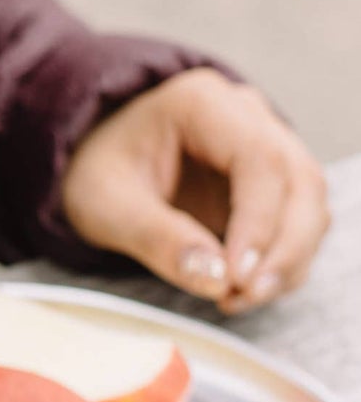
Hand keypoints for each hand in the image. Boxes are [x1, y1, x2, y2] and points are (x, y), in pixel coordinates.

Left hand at [60, 68, 328, 313]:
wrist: (91, 161)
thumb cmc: (95, 171)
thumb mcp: (107, 205)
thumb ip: (157, 238)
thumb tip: (215, 280)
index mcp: (202, 102)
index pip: (259, 158)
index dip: (260, 222)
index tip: (238, 276)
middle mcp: (247, 116)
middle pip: (301, 180)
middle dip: (285, 248)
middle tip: (246, 295)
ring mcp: (265, 147)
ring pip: (309, 204)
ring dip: (288, 260)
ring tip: (237, 298)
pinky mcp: (269, 185)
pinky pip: (297, 224)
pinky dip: (280, 263)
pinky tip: (239, 290)